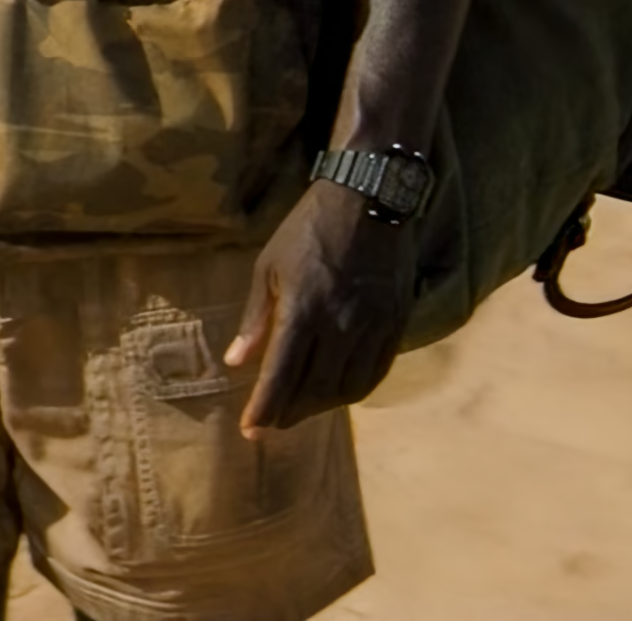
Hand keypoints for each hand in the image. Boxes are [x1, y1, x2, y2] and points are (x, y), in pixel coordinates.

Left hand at [224, 177, 409, 432]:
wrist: (368, 200)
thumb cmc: (307, 230)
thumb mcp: (268, 267)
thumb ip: (256, 319)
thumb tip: (236, 362)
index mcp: (303, 307)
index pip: (282, 374)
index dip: (265, 408)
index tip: (250, 430)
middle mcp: (341, 323)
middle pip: (315, 389)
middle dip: (289, 412)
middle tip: (270, 423)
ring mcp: (373, 325)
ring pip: (347, 387)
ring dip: (320, 407)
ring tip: (299, 410)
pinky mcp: (395, 323)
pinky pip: (375, 373)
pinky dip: (353, 391)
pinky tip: (336, 393)